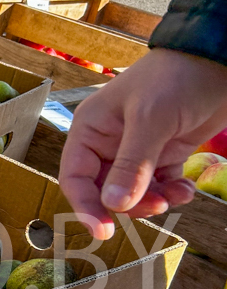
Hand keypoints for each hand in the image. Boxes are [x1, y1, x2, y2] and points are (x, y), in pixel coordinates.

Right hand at [59, 48, 226, 239]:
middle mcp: (108, 142)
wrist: (220, 58)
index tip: (104, 230)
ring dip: (152, 201)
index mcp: (90, 129)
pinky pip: (158, 186)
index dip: (86, 205)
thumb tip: (113, 207)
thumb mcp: (151, 120)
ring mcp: (136, 150)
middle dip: (128, 204)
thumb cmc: (176, 78)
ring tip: (174, 196)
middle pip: (104, 191)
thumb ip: (131, 165)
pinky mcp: (163, 153)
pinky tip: (186, 189)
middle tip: (155, 207)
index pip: (75, 177)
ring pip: (132, 193)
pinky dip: (171, 193)